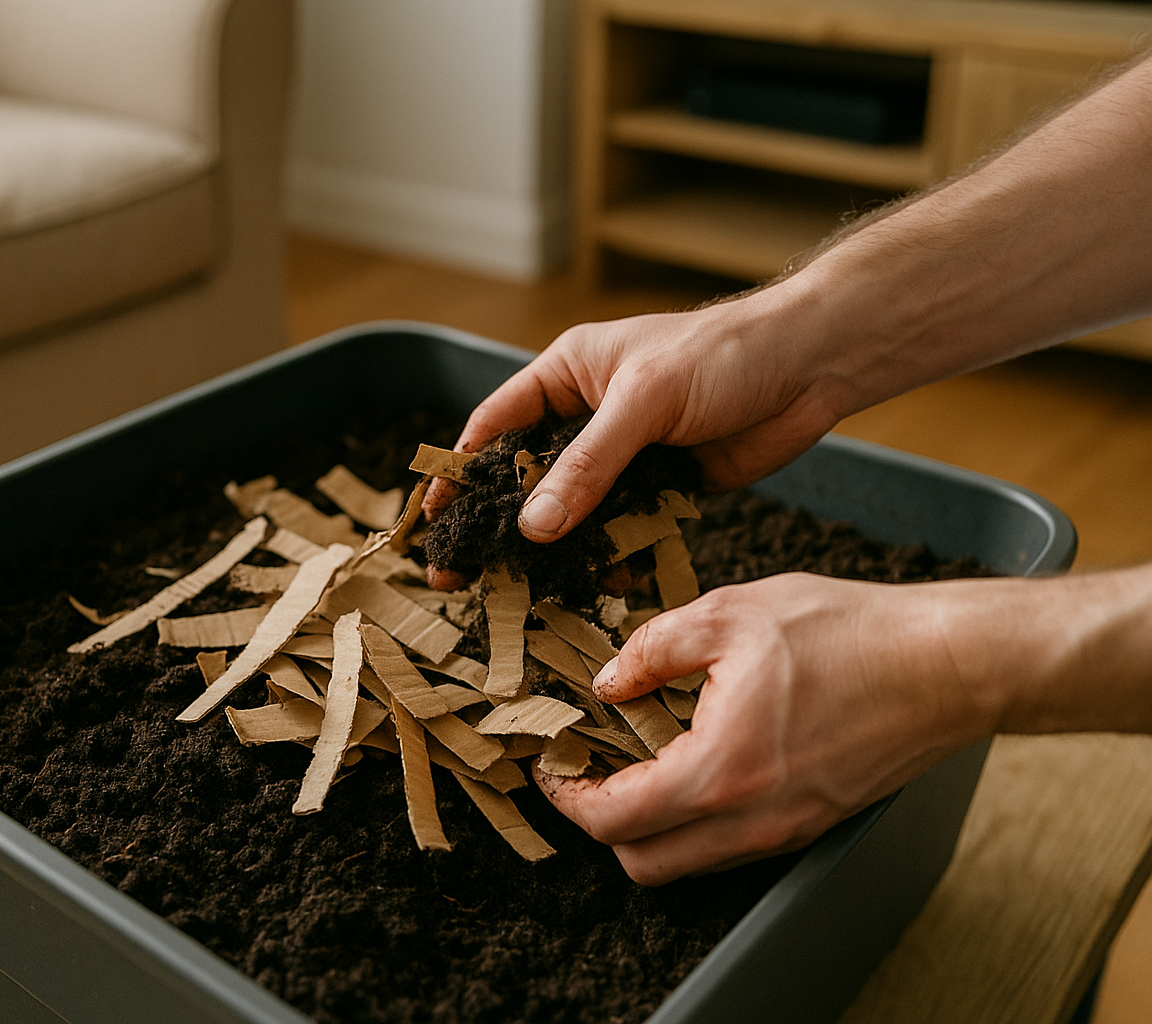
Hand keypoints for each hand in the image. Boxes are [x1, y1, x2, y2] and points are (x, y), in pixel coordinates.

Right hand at [423, 292, 859, 551]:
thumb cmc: (725, 354)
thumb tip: (532, 526)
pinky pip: (624, 530)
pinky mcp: (665, 486)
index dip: (459, 474)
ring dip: (555, 550)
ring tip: (522, 594)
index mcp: (568, 374)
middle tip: (459, 577)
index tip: (431, 521)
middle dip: (497, 527)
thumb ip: (589, 464)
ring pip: (574, 512)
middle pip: (527, 479)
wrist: (813, 363)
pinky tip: (601, 585)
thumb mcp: (645, 400)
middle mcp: (589, 417)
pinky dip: (613, 557)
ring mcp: (627, 455)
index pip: (495, 427)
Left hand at [537, 572, 1009, 883]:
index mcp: (721, 773)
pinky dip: (695, 819)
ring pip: (688, 861)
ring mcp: (785, 830)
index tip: (552, 763)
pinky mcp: (810, 822)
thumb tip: (608, 680)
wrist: (948, 665)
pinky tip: (692, 759)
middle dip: (601, 823)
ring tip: (635, 760)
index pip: (615, 821)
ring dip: (648, 825)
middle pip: (644, 863)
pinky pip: (731, 844)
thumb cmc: (848, 633)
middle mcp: (752, 821)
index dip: (568, 795)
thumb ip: (653, 648)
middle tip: (586, 768)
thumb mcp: (731, 614)